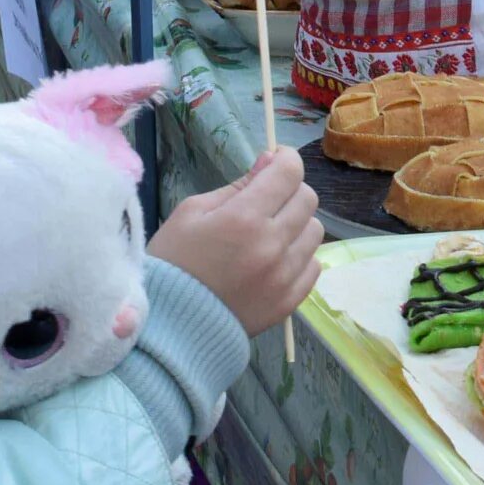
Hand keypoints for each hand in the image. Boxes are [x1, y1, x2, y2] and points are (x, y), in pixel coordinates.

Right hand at [150, 146, 324, 333]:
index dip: (285, 160)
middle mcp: (271, 245)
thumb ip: (236, 186)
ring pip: (315, 231)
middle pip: (307, 199)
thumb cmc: (173, 261)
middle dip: (289, 190)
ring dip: (297, 224)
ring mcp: (284, 276)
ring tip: (270, 233)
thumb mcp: (192, 212)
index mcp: (244, 218)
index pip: (289, 173)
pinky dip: (299, 256)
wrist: (168, 324)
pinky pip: (313, 266)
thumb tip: (270, 161)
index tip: (275, 162)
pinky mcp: (289, 301)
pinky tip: (276, 260)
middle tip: (267, 200)